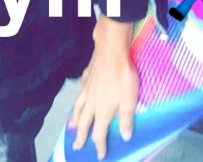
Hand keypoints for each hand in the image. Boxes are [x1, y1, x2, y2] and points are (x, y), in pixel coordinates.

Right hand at [71, 17, 137, 159]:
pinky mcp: (88, 74)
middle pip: (84, 123)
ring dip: (76, 118)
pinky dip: (80, 93)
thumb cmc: (123, 77)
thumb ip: (126, 119)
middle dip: (81, 136)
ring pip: (79, 106)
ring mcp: (88, 88)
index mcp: (102, 111)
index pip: (98, 133)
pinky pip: (82, 87)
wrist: (112, 51)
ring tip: (73, 125)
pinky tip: (81, 92)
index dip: (99, 145)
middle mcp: (92, 102)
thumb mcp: (130, 101)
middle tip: (76, 146)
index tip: (100, 155)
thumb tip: (124, 137)